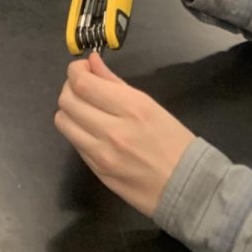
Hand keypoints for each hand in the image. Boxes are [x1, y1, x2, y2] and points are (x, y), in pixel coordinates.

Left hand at [54, 51, 194, 218]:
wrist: (188, 189)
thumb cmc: (174, 141)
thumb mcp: (149, 104)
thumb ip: (114, 82)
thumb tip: (91, 62)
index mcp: (130, 108)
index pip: (82, 84)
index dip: (74, 71)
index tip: (82, 68)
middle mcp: (112, 131)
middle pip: (67, 101)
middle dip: (70, 87)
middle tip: (83, 87)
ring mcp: (102, 155)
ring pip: (63, 122)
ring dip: (69, 110)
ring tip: (84, 108)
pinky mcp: (97, 172)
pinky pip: (74, 143)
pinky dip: (77, 130)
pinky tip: (92, 129)